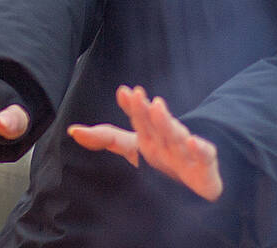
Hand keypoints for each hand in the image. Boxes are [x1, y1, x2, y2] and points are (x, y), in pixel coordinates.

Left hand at [68, 85, 222, 201]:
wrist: (199, 185)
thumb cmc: (163, 161)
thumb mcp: (132, 149)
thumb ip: (105, 138)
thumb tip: (72, 130)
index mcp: (149, 137)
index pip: (139, 119)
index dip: (132, 107)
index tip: (123, 92)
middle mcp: (167, 141)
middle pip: (155, 125)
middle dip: (146, 111)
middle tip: (136, 95)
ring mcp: (186, 153)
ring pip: (176, 136)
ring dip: (167, 123)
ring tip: (157, 107)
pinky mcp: (205, 170)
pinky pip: (205, 158)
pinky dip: (201, 149)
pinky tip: (193, 142)